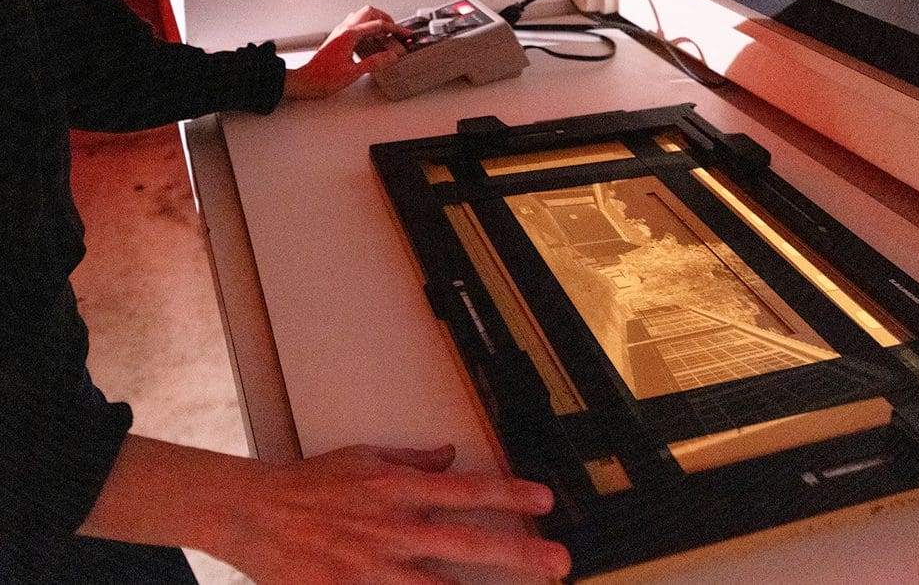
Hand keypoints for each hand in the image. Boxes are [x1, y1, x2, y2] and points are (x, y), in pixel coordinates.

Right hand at [219, 443, 569, 583]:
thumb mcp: (366, 457)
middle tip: (560, 564)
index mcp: (400, 490)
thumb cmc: (309, 484)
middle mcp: (395, 529)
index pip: (468, 489)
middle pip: (468, 543)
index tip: (545, 500)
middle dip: (519, 554)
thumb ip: (413, 460)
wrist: (252, 513)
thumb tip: (451, 455)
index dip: (510, 494)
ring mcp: (374, 568)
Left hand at [284, 5, 411, 99]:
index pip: (378, 25)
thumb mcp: (353, 73)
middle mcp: (344, 30)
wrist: (306, 81)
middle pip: (369, 12)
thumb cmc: (323, 77)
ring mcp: (340, 32)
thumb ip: (374, 63)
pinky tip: (371, 40)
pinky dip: (367, 27)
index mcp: (349, 35)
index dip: (395, 28)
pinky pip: (355, 24)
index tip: (405, 34)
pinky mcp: (338, 37)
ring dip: (375, 21)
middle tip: (395, 30)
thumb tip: (391, 56)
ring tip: (385, 33)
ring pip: (361, 16)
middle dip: (386, 18)